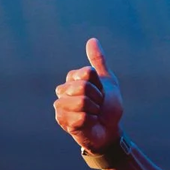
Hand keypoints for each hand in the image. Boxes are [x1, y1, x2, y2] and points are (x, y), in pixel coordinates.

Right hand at [54, 38, 123, 153]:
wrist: (109, 129)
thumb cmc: (108, 106)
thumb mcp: (108, 80)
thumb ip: (99, 61)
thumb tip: (92, 40)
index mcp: (72, 78)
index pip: (87, 73)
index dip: (99, 84)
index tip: (101, 92)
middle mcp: (63, 91)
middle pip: (83, 86)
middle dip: (97, 98)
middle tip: (97, 105)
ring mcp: (60, 106)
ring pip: (81, 102)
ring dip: (94, 110)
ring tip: (92, 114)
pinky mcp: (62, 121)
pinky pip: (81, 117)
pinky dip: (91, 121)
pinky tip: (88, 123)